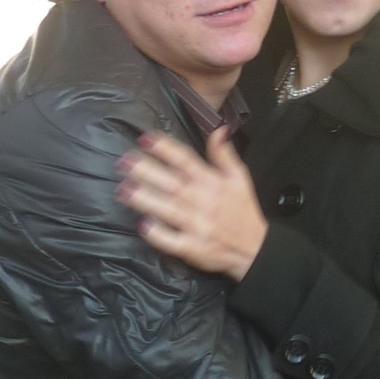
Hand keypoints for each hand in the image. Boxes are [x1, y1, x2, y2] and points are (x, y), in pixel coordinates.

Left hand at [117, 127, 268, 279]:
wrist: (255, 249)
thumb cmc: (243, 211)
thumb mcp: (240, 178)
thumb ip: (225, 154)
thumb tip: (217, 129)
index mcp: (212, 182)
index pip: (186, 161)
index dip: (165, 149)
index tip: (144, 139)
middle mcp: (203, 201)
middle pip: (172, 183)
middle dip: (147, 171)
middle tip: (124, 161)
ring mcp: (197, 225)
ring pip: (168, 210)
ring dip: (146, 199)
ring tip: (124, 190)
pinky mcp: (193, 248)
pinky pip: (173, 240)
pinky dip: (159, 234)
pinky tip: (143, 225)